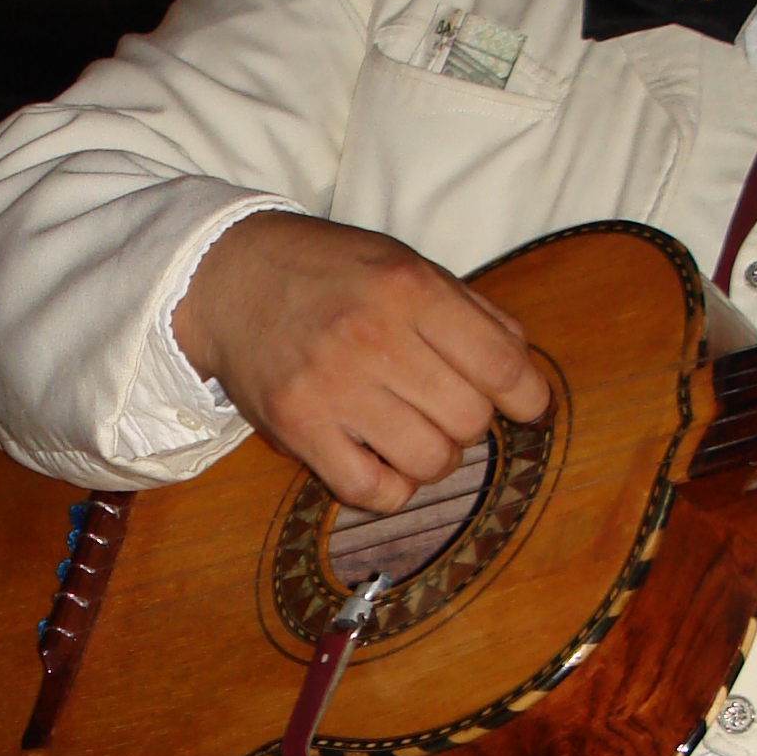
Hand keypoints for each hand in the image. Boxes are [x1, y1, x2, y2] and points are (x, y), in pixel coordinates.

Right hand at [173, 211, 549, 514]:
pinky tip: (382, 460)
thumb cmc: (328, 272)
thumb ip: (471, 313)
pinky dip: (391, 487)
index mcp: (409, 289)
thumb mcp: (404, 265)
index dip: (528, 395)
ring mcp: (332, 387)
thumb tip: (526, 374)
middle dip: (470, 420)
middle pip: (471, 419)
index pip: (503, 365)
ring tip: (412, 430)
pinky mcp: (297, 428)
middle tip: (444, 403)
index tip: (526, 403)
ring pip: (430, 461)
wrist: (228, 277)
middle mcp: (372, 337)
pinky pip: (372, 490)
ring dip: (434, 455)